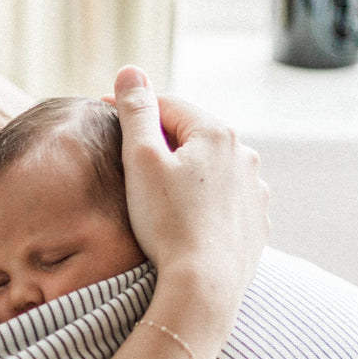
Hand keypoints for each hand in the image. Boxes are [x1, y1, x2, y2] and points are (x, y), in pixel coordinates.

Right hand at [110, 66, 268, 306]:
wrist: (203, 288)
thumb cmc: (167, 222)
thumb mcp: (140, 159)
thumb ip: (136, 111)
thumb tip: (131, 71)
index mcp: (216, 133)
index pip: (166, 107)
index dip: (131, 110)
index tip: (101, 114)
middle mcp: (244, 156)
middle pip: (191, 137)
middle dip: (160, 141)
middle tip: (126, 156)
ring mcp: (255, 191)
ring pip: (210, 169)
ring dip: (185, 172)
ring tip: (155, 193)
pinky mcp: (256, 223)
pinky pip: (223, 201)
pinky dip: (203, 202)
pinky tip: (183, 218)